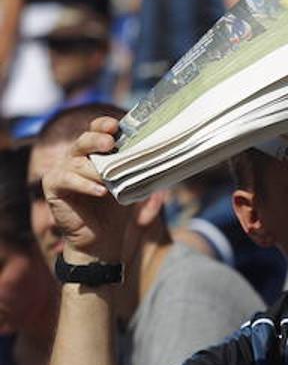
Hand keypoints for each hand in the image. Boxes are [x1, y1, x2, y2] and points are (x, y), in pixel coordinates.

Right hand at [42, 117, 128, 263]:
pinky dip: (84, 185)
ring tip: (109, 177)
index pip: (94, 131)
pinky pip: (66, 180)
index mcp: (92, 154)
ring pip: (75, 162)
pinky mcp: (53, 188)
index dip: (102, 125)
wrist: (103, 239)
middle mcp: (75, 159)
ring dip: (94, 168)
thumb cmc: (116, 210)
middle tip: (110, 143)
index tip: (116, 124)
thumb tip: (158, 152)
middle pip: (82, 142)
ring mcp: (61, 172)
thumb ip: (135, 168)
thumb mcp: (129, 185)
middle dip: (96, 140)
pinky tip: (100, 191)